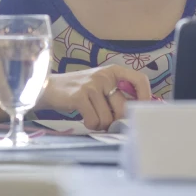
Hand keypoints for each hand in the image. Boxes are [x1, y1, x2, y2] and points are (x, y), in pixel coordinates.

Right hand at [37, 65, 151, 130]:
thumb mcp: (101, 85)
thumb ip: (118, 95)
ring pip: (108, 118)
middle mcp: (104, 76)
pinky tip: (84, 118)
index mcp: (113, 71)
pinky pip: (94, 120)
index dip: (145, 97)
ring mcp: (92, 85)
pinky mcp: (80, 96)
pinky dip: (90, 124)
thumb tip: (136, 115)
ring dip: (100, 124)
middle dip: (116, 121)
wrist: (50, 88)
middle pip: (124, 108)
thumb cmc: (80, 91)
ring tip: (91, 116)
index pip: (140, 80)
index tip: (143, 111)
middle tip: (107, 121)